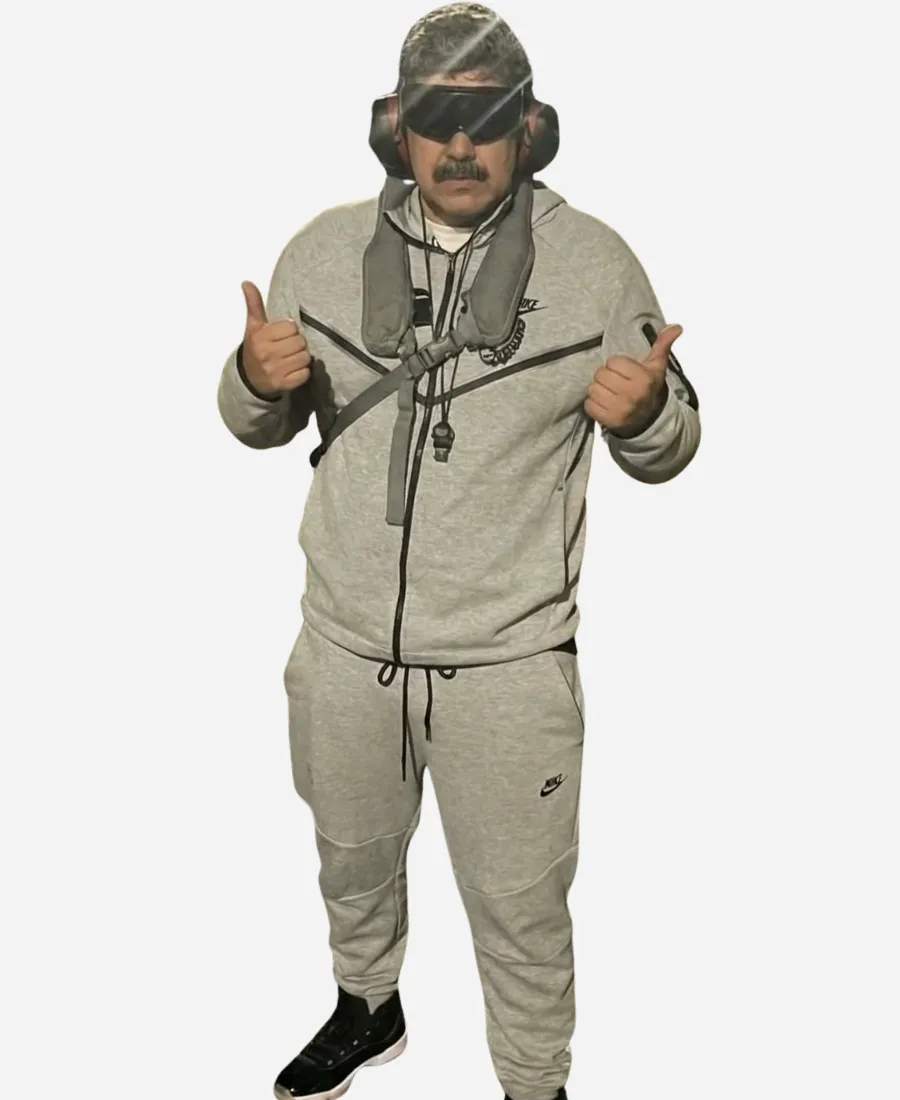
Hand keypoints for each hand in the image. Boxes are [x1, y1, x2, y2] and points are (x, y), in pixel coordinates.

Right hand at [241, 281, 311, 395]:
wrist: (249, 379)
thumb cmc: (256, 348)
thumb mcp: (253, 327)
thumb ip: (253, 304)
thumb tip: (247, 282)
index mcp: (259, 337)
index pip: (291, 327)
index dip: (290, 330)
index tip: (283, 336)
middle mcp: (265, 354)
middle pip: (300, 342)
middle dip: (298, 344)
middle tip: (289, 348)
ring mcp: (274, 370)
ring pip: (305, 357)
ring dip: (302, 358)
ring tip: (291, 359)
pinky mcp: (283, 384)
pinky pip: (305, 374)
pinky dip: (303, 373)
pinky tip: (293, 371)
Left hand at [584, 324, 681, 434]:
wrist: (650, 419)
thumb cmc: (649, 388)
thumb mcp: (657, 366)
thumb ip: (663, 344)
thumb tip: (676, 327)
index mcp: (644, 378)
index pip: (613, 362)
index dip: (616, 365)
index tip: (623, 371)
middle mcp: (633, 394)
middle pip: (600, 374)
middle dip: (605, 377)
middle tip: (615, 382)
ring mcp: (621, 409)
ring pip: (592, 389)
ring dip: (598, 390)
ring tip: (610, 393)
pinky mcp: (610, 421)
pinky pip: (589, 405)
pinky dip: (593, 404)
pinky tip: (605, 404)